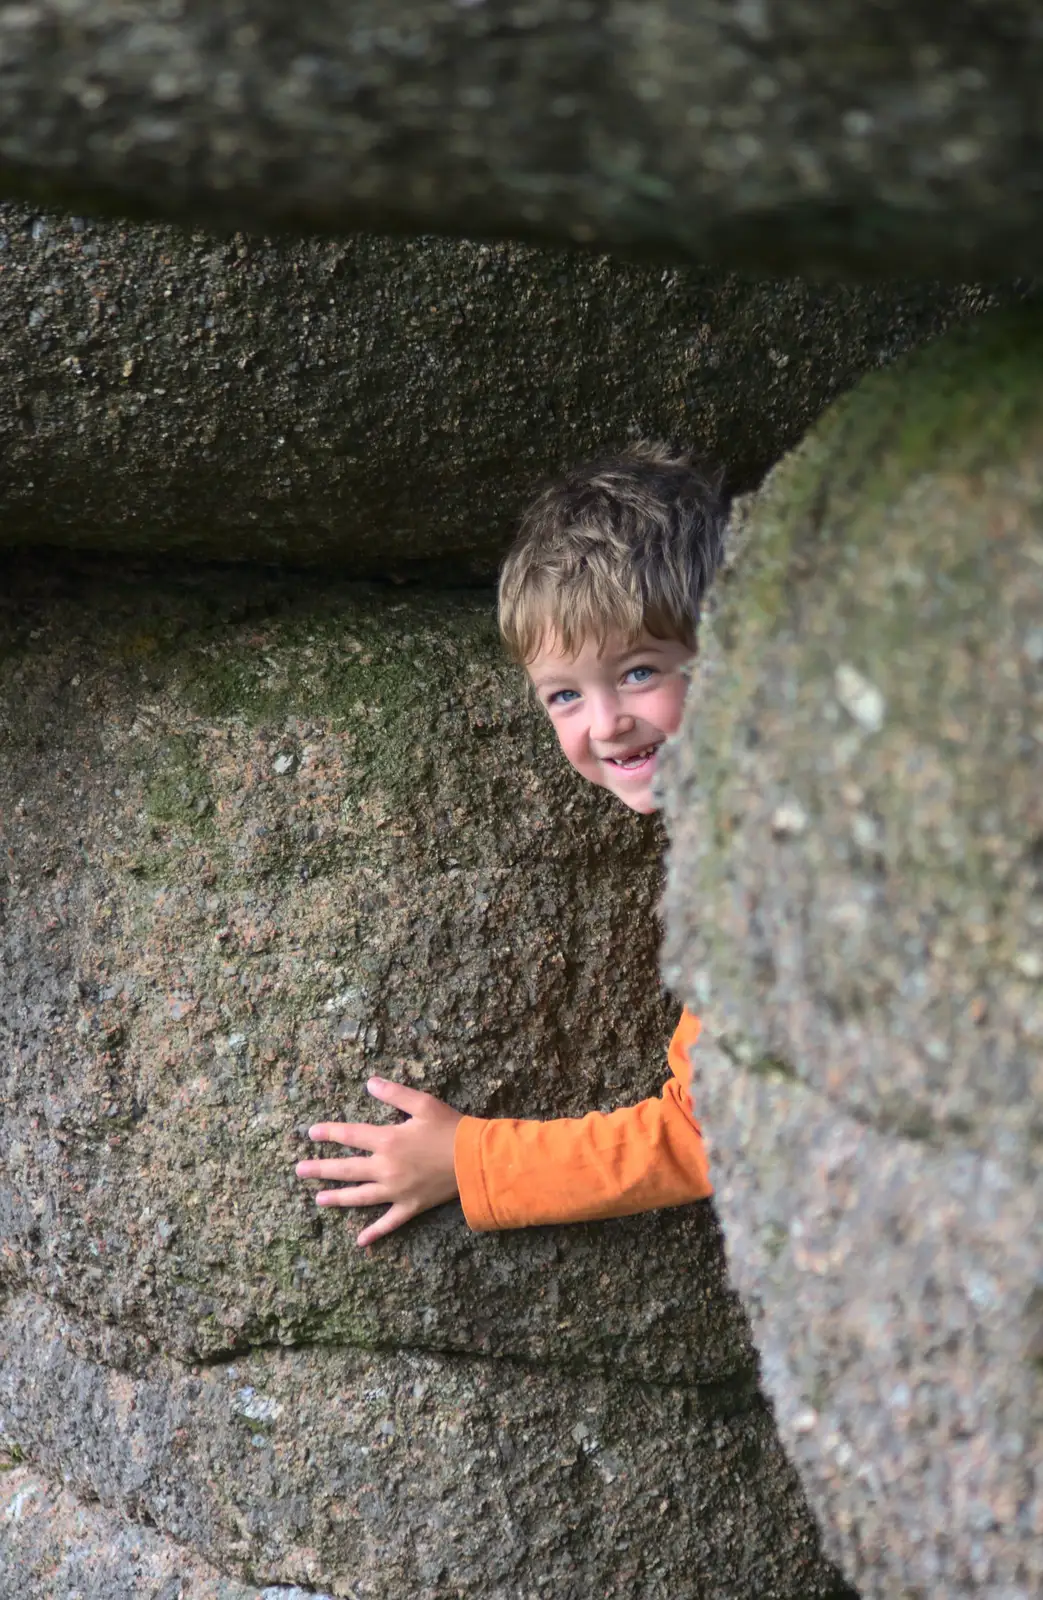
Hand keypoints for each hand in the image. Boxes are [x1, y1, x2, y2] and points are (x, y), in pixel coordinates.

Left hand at [295, 1076, 461, 1246]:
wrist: (475, 1159)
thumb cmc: (450, 1128)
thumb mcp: (422, 1103)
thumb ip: (394, 1093)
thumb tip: (369, 1083)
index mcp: (388, 1140)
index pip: (350, 1136)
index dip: (329, 1133)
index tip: (311, 1133)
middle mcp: (386, 1168)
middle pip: (347, 1169)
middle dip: (321, 1169)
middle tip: (299, 1171)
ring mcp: (396, 1191)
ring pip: (360, 1197)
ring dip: (338, 1198)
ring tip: (318, 1199)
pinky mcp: (410, 1206)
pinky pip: (389, 1222)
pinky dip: (374, 1232)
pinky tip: (360, 1241)